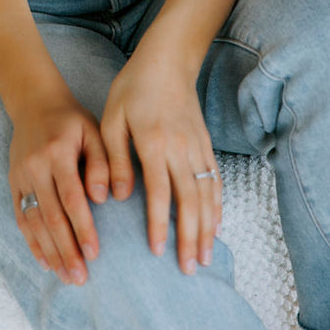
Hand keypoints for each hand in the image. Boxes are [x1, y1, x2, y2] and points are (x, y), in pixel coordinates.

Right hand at [8, 90, 111, 284]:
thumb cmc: (72, 120)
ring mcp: (20, 176)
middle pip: (51, 216)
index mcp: (58, 153)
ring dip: (50, 252)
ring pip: (34, 222)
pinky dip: (32, 242)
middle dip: (66, 250)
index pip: (71, 198)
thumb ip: (103, 162)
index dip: (82, 227)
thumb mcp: (94, 130)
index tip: (94, 254)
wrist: (34, 102)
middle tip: (80, 278)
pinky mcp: (13, 183)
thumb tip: (103, 197)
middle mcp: (35, 167)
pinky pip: (20, 217)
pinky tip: (45, 262)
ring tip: (67, 277)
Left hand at [98, 54, 221, 274]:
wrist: (167, 61)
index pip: (160, 193)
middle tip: (190, 269)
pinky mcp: (206, 144)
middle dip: (191, 237)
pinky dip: (217, 206)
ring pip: (207, 194)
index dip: (160, 224)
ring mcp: (197, 147)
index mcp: (154, 143)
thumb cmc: (133, 88)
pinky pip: (215, 180)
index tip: (157, 251)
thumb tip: (117, 197)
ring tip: (205, 257)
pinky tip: (216, 225)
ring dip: (208, 228)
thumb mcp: (112, 118)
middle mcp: (181, 148)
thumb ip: (115, 159)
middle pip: (190, 200)